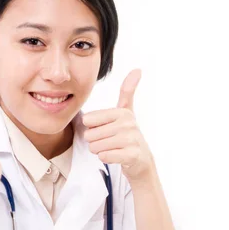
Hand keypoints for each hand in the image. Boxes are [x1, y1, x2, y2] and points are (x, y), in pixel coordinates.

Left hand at [82, 69, 155, 183]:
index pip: (88, 120)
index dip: (92, 128)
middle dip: (95, 141)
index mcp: (122, 112)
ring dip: (99, 150)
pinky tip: (115, 156)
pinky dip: (105, 158)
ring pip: (95, 147)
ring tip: (112, 148)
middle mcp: (128, 124)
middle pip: (90, 135)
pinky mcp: (132, 155)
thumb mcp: (126, 111)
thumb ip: (128, 91)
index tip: (105, 129)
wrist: (141, 160)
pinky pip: (104, 156)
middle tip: (109, 141)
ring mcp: (131, 140)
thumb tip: (138, 69)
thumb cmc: (127, 134)